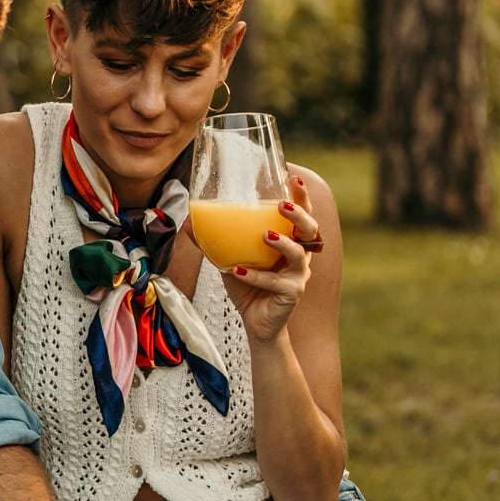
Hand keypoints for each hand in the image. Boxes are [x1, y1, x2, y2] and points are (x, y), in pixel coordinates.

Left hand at [223, 176, 320, 343]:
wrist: (255, 321)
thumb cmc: (247, 285)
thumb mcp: (229, 258)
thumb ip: (214, 241)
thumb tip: (189, 221)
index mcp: (291, 241)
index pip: (302, 214)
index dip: (301, 197)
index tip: (293, 179)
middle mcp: (300, 256)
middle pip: (310, 229)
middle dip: (299, 214)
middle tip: (281, 205)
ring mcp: (298, 275)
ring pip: (298, 255)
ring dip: (282, 242)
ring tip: (264, 235)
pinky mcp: (292, 294)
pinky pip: (275, 283)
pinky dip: (255, 276)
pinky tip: (237, 270)